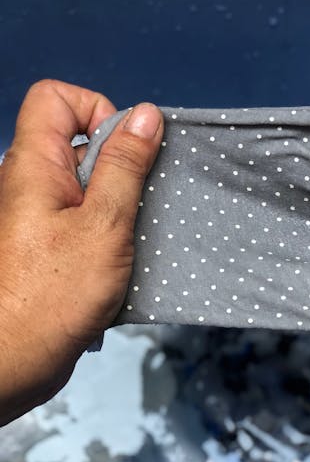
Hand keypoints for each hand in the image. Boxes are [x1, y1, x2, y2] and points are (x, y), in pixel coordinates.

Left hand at [0, 80, 162, 425]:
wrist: (11, 363)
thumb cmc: (54, 293)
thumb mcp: (104, 222)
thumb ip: (125, 165)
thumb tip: (144, 114)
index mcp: (34, 164)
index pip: (56, 98)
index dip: (95, 110)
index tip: (123, 151)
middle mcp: (29, 181)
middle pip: (76, 138)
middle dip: (118, 159)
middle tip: (136, 199)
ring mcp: (36, 214)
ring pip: (85, 180)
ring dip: (117, 197)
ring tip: (130, 232)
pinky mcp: (46, 244)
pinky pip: (82, 214)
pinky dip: (108, 225)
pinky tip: (120, 257)